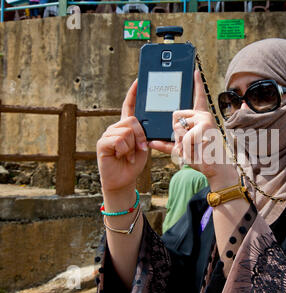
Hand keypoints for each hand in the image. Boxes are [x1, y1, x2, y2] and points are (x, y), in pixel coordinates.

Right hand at [96, 79, 148, 193]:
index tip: (139, 80)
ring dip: (132, 146)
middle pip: (132, 120)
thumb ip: (144, 134)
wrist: (123, 180)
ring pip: (126, 131)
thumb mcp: (143, 146)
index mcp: (126, 126)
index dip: (133, 93)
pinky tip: (121, 156)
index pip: (129, 106)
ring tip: (128, 155)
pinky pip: (119, 140)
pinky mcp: (102, 143)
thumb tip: (144, 126)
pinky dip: (124, 150)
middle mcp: (115, 127)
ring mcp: (108, 134)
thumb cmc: (134, 163)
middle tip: (139, 149)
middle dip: (140, 136)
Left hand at [150, 70, 238, 186]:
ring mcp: (205, 120)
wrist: (214, 168)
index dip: (196, 84)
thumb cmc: (200, 157)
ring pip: (178, 128)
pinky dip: (186, 149)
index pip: (197, 97)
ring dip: (182, 144)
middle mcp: (204, 115)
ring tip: (194, 149)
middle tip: (190, 144)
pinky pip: (184, 138)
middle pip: (175, 117)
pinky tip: (196, 152)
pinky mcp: (204, 128)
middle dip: (177, 134)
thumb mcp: (180, 149)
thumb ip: (165, 144)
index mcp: (200, 117)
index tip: (194, 71)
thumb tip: (150, 142)